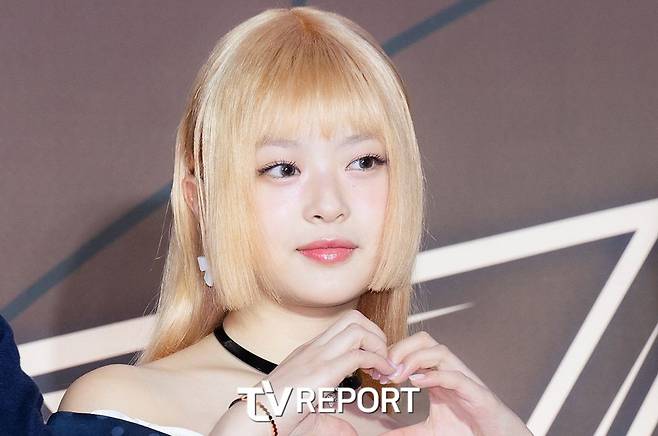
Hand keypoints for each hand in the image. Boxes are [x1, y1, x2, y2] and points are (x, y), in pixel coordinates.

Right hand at [256, 309, 397, 435]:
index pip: (345, 326)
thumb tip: (350, 433)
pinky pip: (358, 354)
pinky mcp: (322, 371)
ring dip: (378, 345)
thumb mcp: (309, 413)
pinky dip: (378, 361)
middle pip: (354, 318)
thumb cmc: (276, 417)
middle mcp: (315, 348)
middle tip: (384, 359)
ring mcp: (317, 356)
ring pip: (358, 328)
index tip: (376, 363)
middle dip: (377, 334)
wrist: (255, 418)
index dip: (368, 338)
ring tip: (383, 367)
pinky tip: (382, 375)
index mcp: (311, 352)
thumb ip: (332, 420)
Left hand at [371, 331, 532, 435]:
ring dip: (415, 359)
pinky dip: (435, 376)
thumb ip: (406, 429)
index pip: (412, 348)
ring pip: (439, 351)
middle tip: (383, 368)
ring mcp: (463, 378)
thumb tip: (383, 434)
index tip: (374, 370)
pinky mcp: (475, 392)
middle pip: (424, 340)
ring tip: (397, 375)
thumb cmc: (466, 429)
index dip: (391, 354)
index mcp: (436, 373)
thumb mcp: (428, 430)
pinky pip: (455, 376)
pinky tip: (417, 383)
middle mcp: (449, 370)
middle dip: (401, 348)